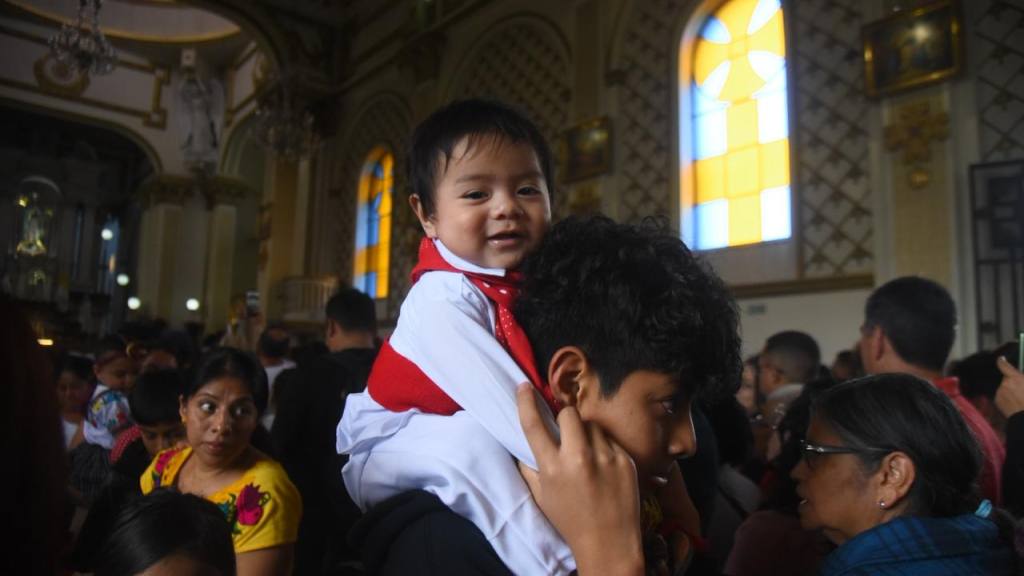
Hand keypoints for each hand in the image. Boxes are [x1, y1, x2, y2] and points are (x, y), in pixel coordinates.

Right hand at [516, 383, 643, 575]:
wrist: (609, 544)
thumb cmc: (571, 521)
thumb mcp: (542, 496)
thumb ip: (530, 467)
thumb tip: (523, 443)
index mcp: (552, 468)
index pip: (534, 424)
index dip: (526, 401)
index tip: (524, 387)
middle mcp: (579, 459)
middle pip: (569, 414)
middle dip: (565, 418)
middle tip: (566, 432)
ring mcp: (605, 458)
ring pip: (592, 425)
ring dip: (587, 433)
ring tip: (588, 456)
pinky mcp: (626, 460)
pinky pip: (610, 439)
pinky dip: (605, 448)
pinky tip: (604, 468)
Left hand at [995, 356, 1023, 417]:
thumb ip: (1021, 378)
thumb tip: (1019, 377)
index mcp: (1015, 378)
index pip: (1004, 366)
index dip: (1002, 361)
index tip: (1001, 359)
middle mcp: (1005, 384)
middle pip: (1007, 379)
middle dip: (1013, 382)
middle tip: (1021, 389)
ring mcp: (1000, 392)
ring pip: (1004, 388)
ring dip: (1009, 391)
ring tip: (1019, 399)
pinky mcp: (997, 401)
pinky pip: (1001, 396)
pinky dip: (1006, 398)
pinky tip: (1014, 403)